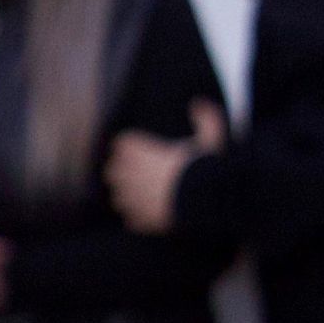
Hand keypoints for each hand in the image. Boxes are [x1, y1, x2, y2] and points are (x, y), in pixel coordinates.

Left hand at [106, 101, 222, 234]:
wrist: (202, 200)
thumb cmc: (205, 166)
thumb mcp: (211, 138)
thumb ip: (205, 119)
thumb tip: (197, 103)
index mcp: (141, 151)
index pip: (122, 144)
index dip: (130, 146)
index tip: (139, 148)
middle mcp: (130, 175)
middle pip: (113, 170)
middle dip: (122, 170)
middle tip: (136, 171)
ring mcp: (130, 199)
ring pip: (117, 195)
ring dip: (127, 194)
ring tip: (142, 194)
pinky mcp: (137, 219)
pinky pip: (130, 217)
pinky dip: (138, 216)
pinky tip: (151, 213)